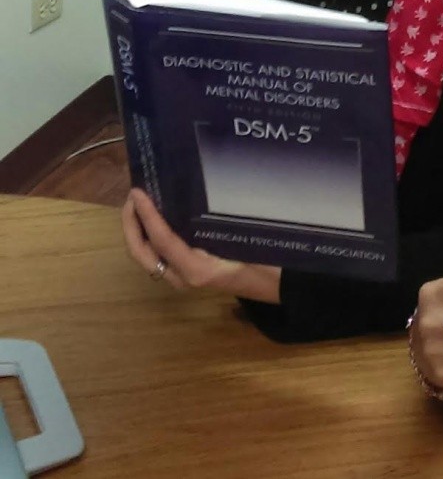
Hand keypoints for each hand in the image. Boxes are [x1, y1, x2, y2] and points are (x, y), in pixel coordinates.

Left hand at [121, 188, 280, 302]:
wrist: (275, 287)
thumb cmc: (266, 262)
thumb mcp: (245, 241)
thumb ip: (217, 228)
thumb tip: (189, 199)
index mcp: (197, 270)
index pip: (162, 240)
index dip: (147, 215)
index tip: (139, 192)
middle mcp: (182, 277)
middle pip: (141, 251)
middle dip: (130, 223)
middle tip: (133, 196)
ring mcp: (181, 278)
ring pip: (145, 254)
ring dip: (136, 228)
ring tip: (139, 203)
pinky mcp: (185, 273)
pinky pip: (157, 253)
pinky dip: (148, 234)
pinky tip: (154, 217)